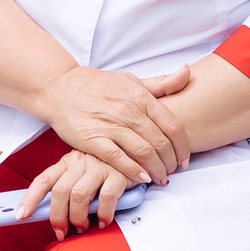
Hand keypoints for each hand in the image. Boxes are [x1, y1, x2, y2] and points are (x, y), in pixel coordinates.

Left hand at [15, 150, 138, 237]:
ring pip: (78, 196)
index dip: (29, 198)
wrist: (139, 152)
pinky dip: (102, 214)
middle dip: (57, 217)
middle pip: (59, 192)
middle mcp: (80, 161)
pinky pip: (105, 199)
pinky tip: (104, 220)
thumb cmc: (108, 168)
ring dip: (78, 217)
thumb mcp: (83, 172)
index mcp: (68, 161)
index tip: (21, 215)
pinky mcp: (118, 173)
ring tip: (84, 226)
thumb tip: (53, 215)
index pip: (43, 180)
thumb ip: (70, 187)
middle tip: (62, 231)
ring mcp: (99, 166)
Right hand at [41, 62, 192, 187]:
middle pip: (161, 142)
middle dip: (172, 162)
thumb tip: (188, 72)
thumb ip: (162, 83)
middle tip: (174, 171)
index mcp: (141, 96)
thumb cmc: (99, 85)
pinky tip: (142, 178)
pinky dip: (133, 171)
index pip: (173, 125)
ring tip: (161, 178)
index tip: (185, 159)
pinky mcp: (93, 139)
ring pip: (144, 152)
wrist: (61, 88)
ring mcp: (111, 125)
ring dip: (156, 170)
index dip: (183, 146)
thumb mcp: (133, 80)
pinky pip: (118, 159)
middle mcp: (129, 111)